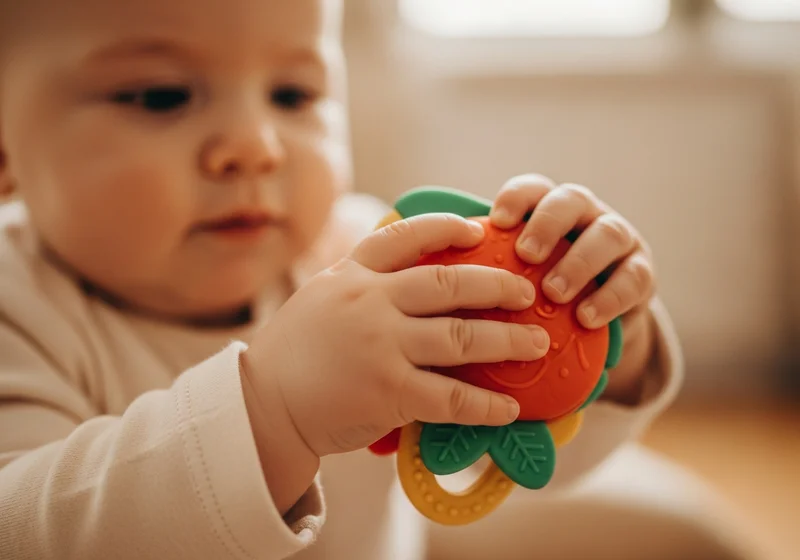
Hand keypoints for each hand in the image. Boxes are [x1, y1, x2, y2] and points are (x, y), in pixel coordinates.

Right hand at [241, 213, 550, 505]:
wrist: (260, 404)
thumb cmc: (291, 354)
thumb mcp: (320, 299)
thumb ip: (359, 285)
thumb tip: (408, 283)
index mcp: (352, 275)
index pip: (405, 236)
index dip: (446, 228)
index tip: (478, 229)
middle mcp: (369, 302)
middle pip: (448, 282)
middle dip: (496, 284)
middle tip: (526, 292)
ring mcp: (380, 345)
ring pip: (461, 336)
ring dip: (507, 340)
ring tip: (537, 344)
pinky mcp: (388, 391)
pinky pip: (451, 396)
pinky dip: (485, 403)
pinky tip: (508, 407)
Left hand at [489, 174, 656, 403]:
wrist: (592, 321)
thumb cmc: (535, 295)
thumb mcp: (510, 278)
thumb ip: (480, 273)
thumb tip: (425, 283)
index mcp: (547, 208)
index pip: (532, 188)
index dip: (516, 199)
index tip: (496, 221)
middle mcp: (585, 215)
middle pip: (571, 200)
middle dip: (548, 223)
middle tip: (526, 254)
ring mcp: (618, 239)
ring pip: (608, 234)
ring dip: (580, 261)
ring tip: (555, 292)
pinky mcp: (643, 272)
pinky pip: (634, 279)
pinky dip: (611, 296)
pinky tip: (587, 317)